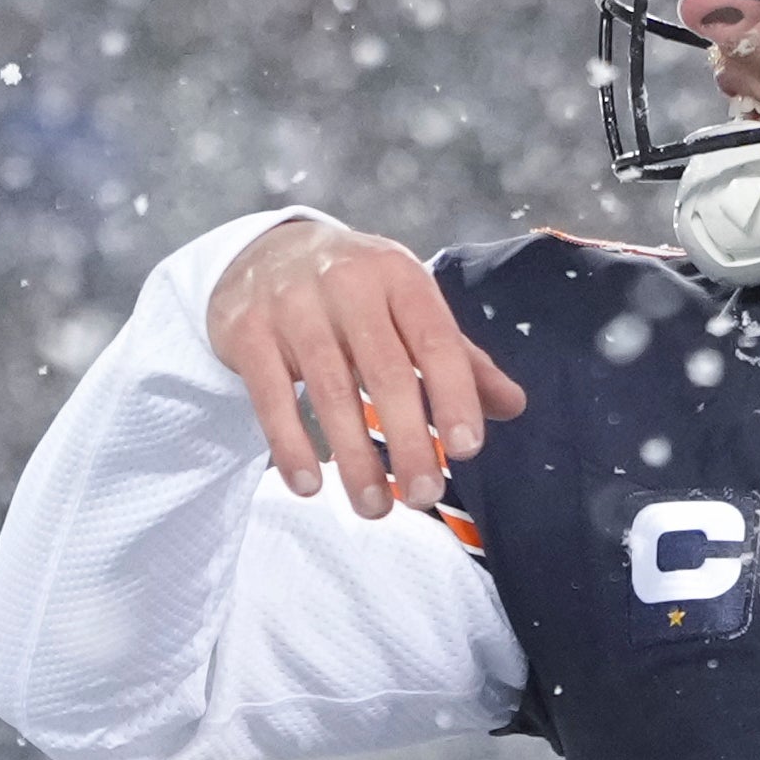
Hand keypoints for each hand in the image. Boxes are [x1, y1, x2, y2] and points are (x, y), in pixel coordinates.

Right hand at [206, 214, 527, 521]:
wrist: (264, 252)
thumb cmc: (356, 292)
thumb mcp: (409, 309)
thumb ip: (458, 359)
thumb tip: (513, 406)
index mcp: (399, 276)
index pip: (436, 340)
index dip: (454, 395)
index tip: (467, 450)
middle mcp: (348, 283)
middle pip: (385, 371)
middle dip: (408, 440)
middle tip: (425, 497)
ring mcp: (292, 305)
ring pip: (329, 391)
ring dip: (353, 457)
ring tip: (374, 507)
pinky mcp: (247, 331)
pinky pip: (271, 397)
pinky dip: (290, 445)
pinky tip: (309, 486)